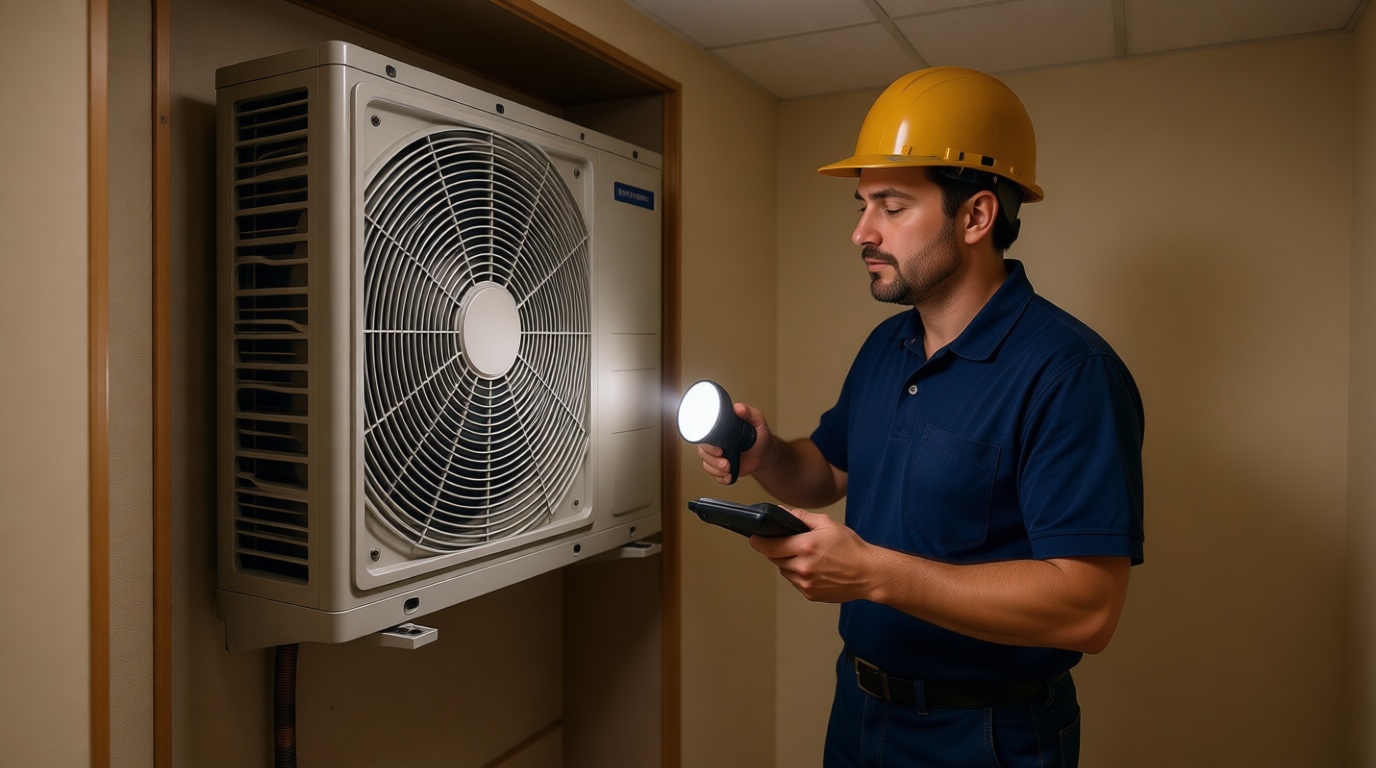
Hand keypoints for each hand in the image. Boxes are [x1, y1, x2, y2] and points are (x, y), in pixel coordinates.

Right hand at [695, 402, 773, 483]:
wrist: (765, 454)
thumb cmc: (760, 436)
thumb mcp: (758, 422)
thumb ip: (750, 413)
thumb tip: (738, 407)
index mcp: (720, 430)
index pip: (703, 435)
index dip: (706, 445)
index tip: (718, 450)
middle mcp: (715, 441)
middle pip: (702, 452)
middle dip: (712, 460)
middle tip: (726, 462)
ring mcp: (717, 455)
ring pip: (707, 464)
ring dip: (716, 470)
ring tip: (729, 470)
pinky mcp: (721, 467)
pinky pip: (714, 475)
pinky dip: (720, 478)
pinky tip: (729, 477)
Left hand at [748, 507, 876, 603]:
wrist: (869, 573)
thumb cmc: (851, 548)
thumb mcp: (827, 524)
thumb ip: (800, 517)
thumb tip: (780, 511)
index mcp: (805, 547)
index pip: (768, 546)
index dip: (758, 541)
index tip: (755, 537)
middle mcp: (803, 567)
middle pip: (774, 558)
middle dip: (778, 549)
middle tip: (791, 544)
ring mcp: (806, 583)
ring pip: (784, 571)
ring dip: (788, 563)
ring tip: (807, 556)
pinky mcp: (810, 594)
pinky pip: (795, 582)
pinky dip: (799, 574)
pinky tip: (814, 568)